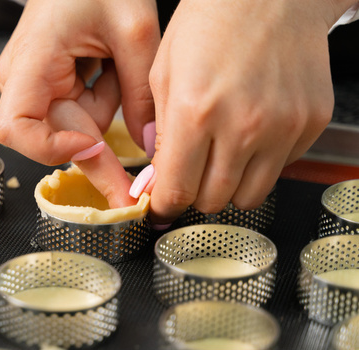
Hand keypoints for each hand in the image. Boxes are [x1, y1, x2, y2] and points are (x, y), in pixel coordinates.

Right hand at [0, 0, 159, 207]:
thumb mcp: (135, 31)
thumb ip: (141, 93)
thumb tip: (149, 148)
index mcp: (32, 60)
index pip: (17, 128)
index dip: (51, 149)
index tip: (93, 149)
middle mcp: (22, 77)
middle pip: (53, 137)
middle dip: (100, 147)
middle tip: (137, 190)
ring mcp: (32, 81)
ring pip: (71, 126)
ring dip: (106, 108)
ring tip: (118, 64)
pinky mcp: (47, 83)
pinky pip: (77, 109)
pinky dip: (103, 97)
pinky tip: (111, 66)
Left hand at [142, 0, 337, 224]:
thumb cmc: (209, 24)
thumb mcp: (163, 75)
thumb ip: (159, 133)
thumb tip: (157, 178)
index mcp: (195, 113)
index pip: (177, 190)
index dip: (164, 206)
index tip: (161, 207)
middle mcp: (242, 126)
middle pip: (213, 201)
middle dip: (194, 196)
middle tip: (189, 176)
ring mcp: (282, 127)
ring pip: (250, 196)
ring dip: (229, 187)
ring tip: (219, 159)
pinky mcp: (310, 123)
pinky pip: (280, 169)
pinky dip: (261, 164)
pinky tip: (250, 133)